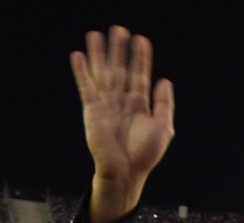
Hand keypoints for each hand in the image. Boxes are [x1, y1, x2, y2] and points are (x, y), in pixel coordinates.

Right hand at [70, 26, 174, 222]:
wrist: (125, 171)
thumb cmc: (145, 155)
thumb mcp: (163, 129)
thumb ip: (164, 104)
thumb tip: (165, 80)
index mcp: (139, 106)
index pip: (139, 76)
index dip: (140, 58)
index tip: (141, 40)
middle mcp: (122, 102)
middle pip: (120, 70)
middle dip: (119, 50)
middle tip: (119, 29)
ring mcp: (106, 105)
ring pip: (102, 73)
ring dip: (99, 54)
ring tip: (96, 34)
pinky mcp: (92, 110)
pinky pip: (86, 87)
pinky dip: (82, 71)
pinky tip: (78, 55)